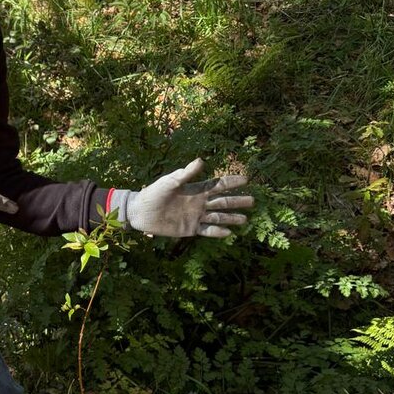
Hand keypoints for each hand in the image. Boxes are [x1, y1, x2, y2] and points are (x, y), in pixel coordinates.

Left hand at [112, 159, 253, 237]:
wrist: (140, 212)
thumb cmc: (153, 193)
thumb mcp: (169, 181)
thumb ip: (185, 173)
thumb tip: (201, 160)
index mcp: (196, 189)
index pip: (218, 185)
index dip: (232, 182)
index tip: (246, 179)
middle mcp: (199, 203)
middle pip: (223, 201)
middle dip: (237, 201)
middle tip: (253, 201)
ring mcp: (196, 216)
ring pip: (218, 217)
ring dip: (232, 218)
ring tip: (246, 220)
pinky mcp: (190, 229)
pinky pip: (207, 231)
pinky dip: (217, 232)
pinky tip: (229, 233)